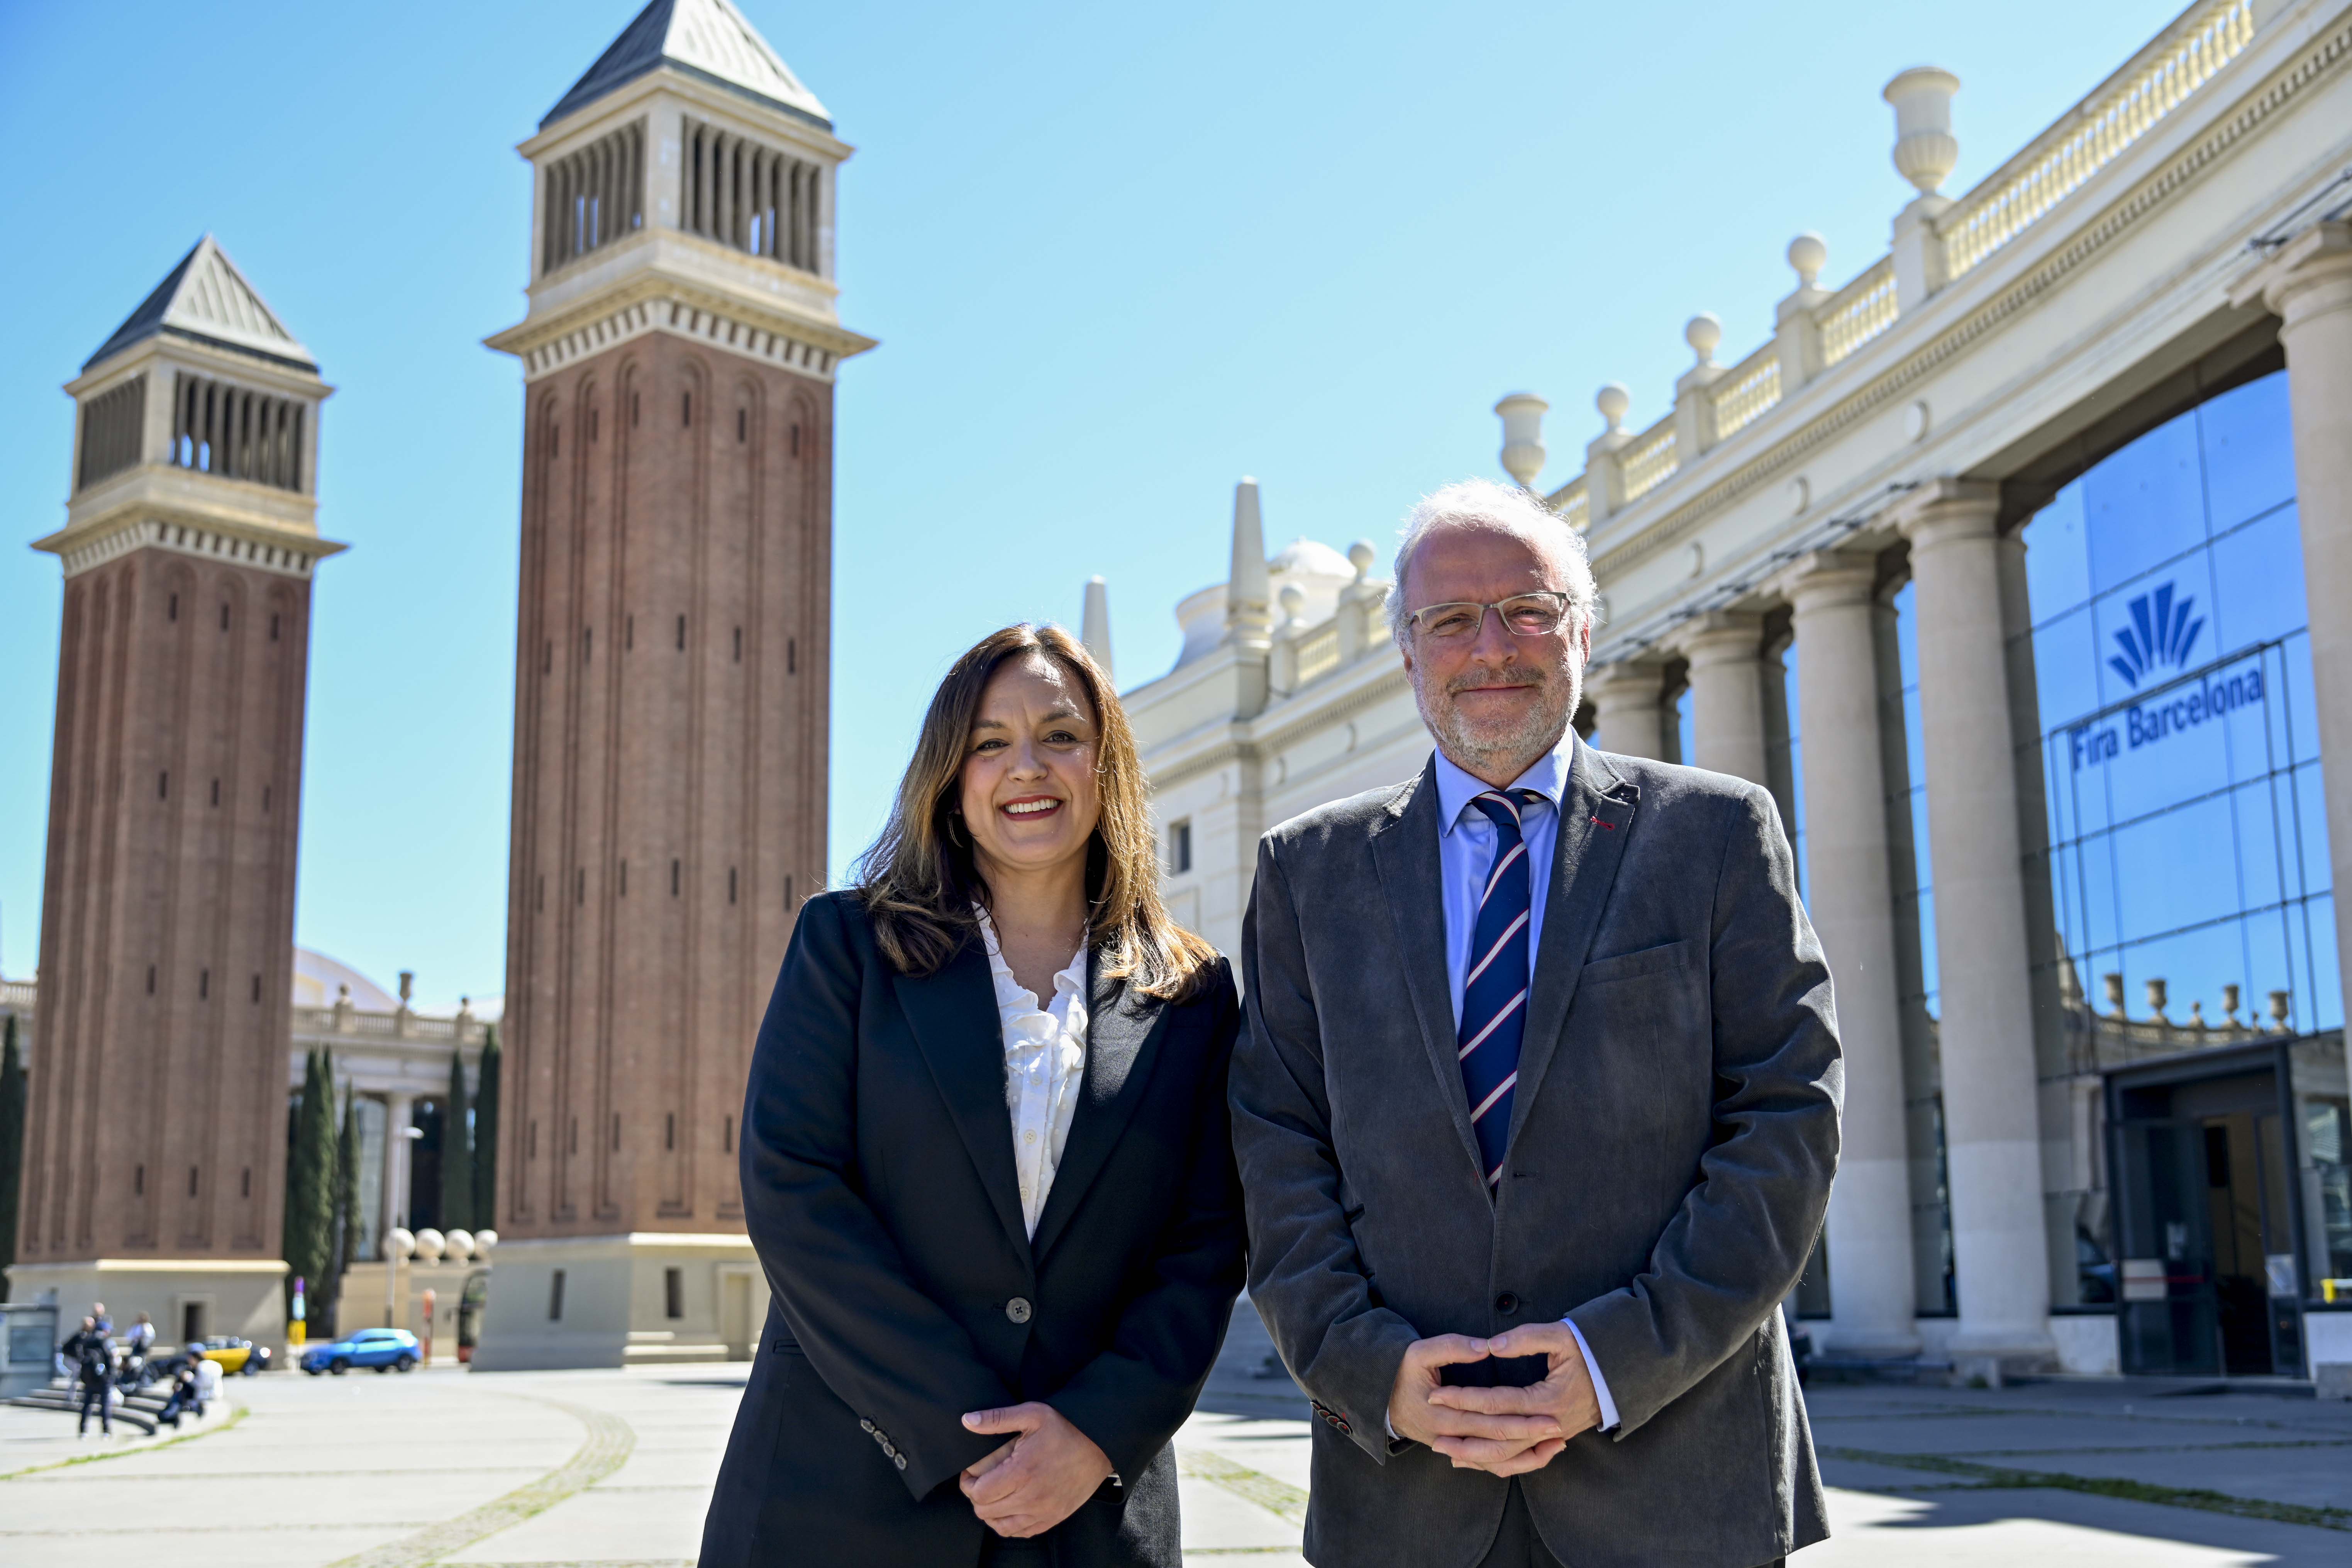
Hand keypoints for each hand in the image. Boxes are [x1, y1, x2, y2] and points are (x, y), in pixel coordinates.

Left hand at [959, 1401, 1113, 1537]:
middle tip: (980, 1481)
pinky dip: (1009, 1524)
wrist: (1099, 1445)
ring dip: (991, 1512)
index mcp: (1021, 1472)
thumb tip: (967, 1421)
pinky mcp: (1053, 1518)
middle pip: (986, 1512)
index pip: (979, 1493)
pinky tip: (1010, 1507)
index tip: (969, 1473)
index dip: (967, 1484)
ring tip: (994, 1495)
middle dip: (977, 1497)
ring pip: (1001, 1526)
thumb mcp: (1032, 1414)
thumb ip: (996, 1418)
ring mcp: (1043, 1511)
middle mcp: (1031, 1497)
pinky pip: (1021, 1532)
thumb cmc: (1065, 1428)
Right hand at [1386, 1333, 1564, 1474]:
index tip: (1550, 1413)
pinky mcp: (1454, 1449)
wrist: (1377, 1398)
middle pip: (1496, 1443)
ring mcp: (1451, 1447)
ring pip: (1493, 1462)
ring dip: (1526, 1456)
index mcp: (1441, 1413)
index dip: (1520, 1419)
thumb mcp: (1418, 1352)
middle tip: (1560, 1428)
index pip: (1488, 1420)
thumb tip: (1486, 1347)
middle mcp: (1448, 1437)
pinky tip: (1533, 1452)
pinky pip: (1486, 1464)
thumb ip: (1452, 1348)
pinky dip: (1511, 1461)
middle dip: (1530, 1437)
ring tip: (1555, 1445)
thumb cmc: (1400, 1372)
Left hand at [1425, 1322, 1600, 1470]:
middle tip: (1431, 1435)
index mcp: (1548, 1398)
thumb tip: (1491, 1346)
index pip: (1497, 1402)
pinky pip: (1523, 1459)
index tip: (1436, 1395)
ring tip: (1446, 1452)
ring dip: (1477, 1456)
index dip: (1465, 1399)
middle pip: (1499, 1437)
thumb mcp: (1561, 1336)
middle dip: (1463, 1436)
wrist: (1621, 1373)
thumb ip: (1525, 1339)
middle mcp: (1550, 1424)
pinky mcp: (1554, 1440)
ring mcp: (1554, 1436)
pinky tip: (1476, 1461)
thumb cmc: (1589, 1350)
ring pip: (1510, 1456)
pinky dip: (1499, 1463)